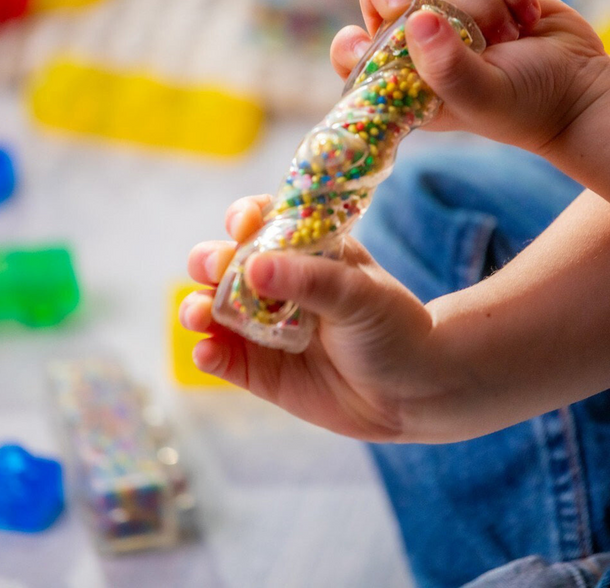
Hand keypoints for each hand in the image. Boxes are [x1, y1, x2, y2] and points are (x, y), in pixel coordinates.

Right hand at [180, 194, 465, 442]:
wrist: (413, 391)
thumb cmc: (393, 329)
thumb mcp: (359, 296)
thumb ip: (310, 280)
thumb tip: (254, 266)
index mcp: (304, 252)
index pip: (262, 223)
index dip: (244, 218)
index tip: (243, 225)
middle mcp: (277, 286)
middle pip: (225, 264)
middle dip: (209, 262)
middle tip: (214, 271)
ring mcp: (263, 328)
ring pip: (214, 310)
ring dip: (196, 307)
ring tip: (198, 314)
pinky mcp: (259, 369)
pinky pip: (223, 357)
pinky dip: (207, 352)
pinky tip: (206, 352)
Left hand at [331, 0, 609, 154]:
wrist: (577, 88)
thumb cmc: (523, 107)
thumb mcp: (482, 97)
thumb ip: (447, 68)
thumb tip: (417, 20)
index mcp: (405, 84)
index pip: (355, 57)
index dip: (350, 44)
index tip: (366, 42)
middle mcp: (420, 48)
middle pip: (380, 0)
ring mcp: (449, 16)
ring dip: (479, 6)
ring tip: (507, 39)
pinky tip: (525, 19)